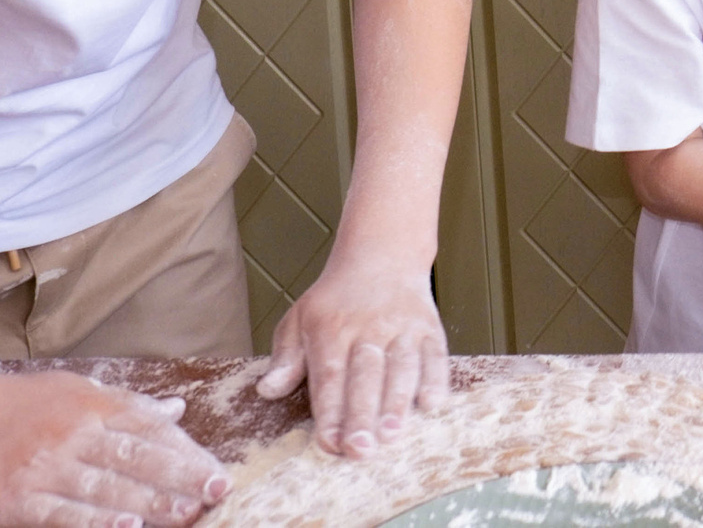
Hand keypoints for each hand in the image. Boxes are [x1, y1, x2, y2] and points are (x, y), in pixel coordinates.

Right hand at [0, 367, 228, 527]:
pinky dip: (96, 523)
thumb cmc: (12, 404)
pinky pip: (62, 515)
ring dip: (151, 504)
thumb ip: (126, 404)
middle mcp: (72, 433)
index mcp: (92, 405)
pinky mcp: (14, 500)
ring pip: (107, 488)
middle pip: (137, 458)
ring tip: (187, 514)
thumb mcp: (73, 391)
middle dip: (181, 477)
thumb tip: (176, 411)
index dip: (187, 452)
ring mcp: (43, 467)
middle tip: (217, 491)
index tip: (218, 470)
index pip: (151, 429)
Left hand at [258, 255, 448, 456]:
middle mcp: (369, 328)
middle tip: (360, 449)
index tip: (329, 443)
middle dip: (363, 415)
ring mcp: (402, 327)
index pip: (330, 377)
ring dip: (398, 402)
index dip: (330, 412)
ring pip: (401, 367)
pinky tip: (432, 404)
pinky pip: (435, 353)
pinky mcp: (429, 327)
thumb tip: (267, 390)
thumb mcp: (299, 318)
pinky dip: (435, 378)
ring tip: (393, 435)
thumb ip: (286, 358)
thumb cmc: (336, 299)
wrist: (383, 253)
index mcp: (331, 330)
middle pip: (366, 377)